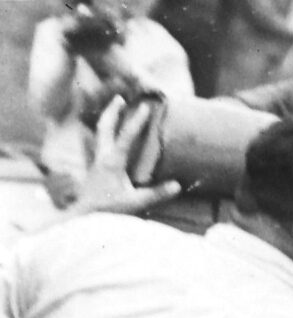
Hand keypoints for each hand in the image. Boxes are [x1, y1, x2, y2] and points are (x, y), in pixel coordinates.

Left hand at [70, 97, 180, 216]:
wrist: (85, 215)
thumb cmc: (109, 210)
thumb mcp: (135, 203)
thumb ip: (156, 194)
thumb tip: (178, 186)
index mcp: (113, 161)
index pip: (126, 136)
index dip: (136, 121)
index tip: (145, 106)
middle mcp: (102, 156)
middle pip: (105, 126)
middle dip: (113, 110)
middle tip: (120, 97)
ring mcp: (95, 160)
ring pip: (98, 132)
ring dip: (107, 118)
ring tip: (114, 108)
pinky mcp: (93, 166)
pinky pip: (97, 142)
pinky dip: (102, 132)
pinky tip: (106, 132)